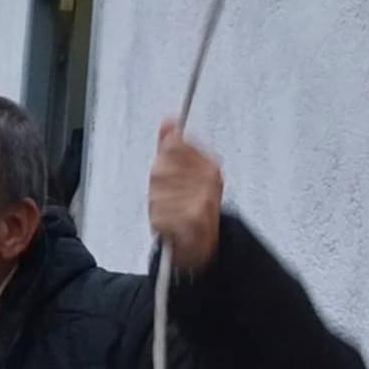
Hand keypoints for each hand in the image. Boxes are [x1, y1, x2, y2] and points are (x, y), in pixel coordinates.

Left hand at [148, 120, 223, 271]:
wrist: (202, 247)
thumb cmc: (191, 209)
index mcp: (210, 166)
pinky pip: (161, 216)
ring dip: (158, 207)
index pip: (172, 146)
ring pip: (157, 194)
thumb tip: (168, 121)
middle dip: (158, 187)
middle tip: (168, 199)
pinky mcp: (195, 221)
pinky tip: (169, 225)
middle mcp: (209, 180)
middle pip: (160, 170)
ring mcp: (204, 199)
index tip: (168, 175)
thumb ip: (172, 146)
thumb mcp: (182, 173)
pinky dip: (160, 224)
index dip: (163, 161)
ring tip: (169, 213)